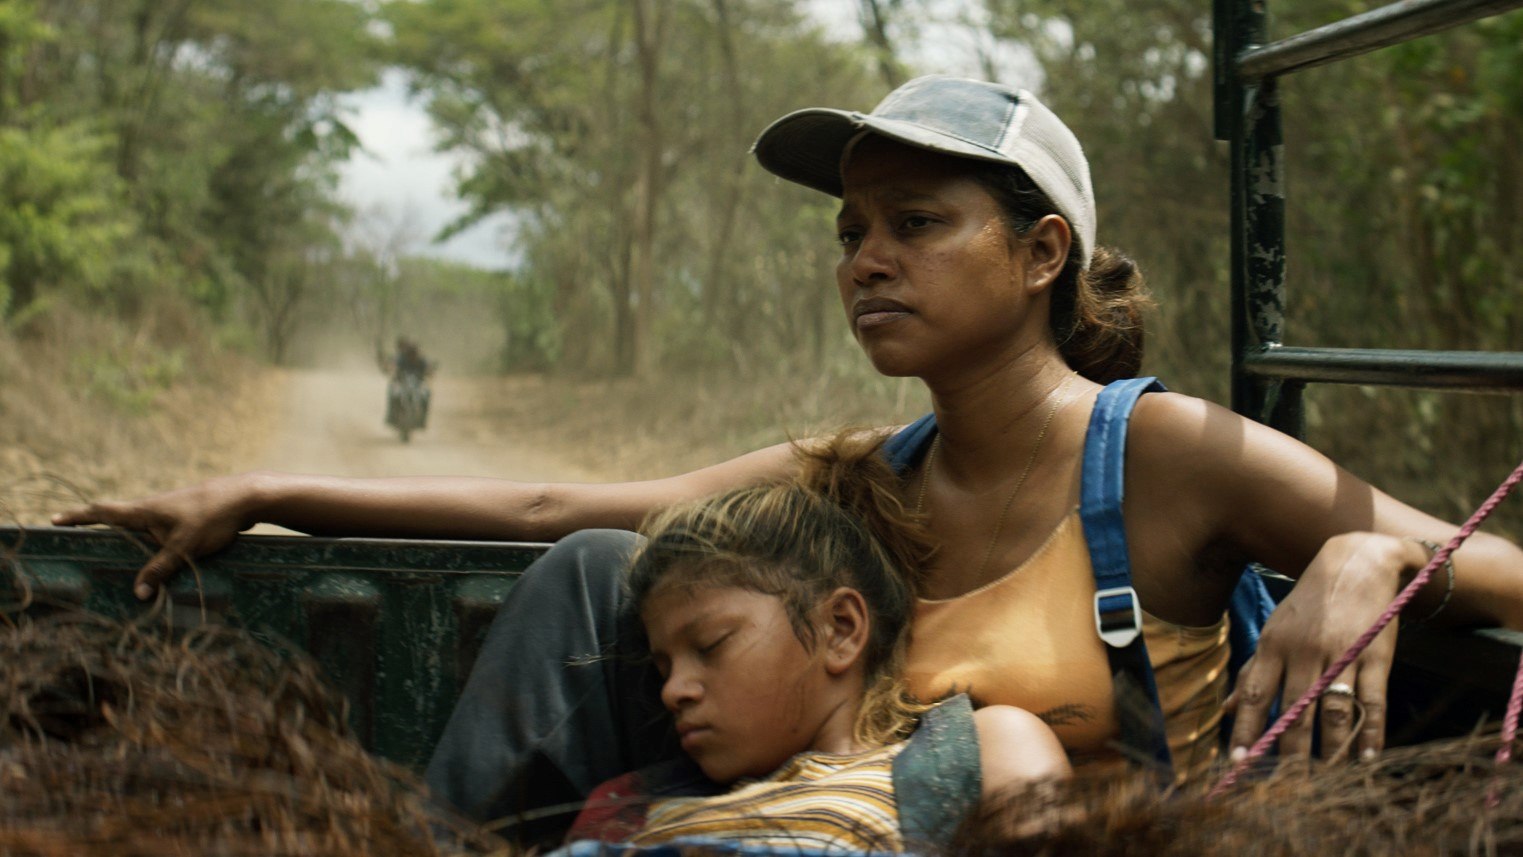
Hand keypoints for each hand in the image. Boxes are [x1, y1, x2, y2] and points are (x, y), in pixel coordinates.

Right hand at [51, 474, 258, 599]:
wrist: (246, 497)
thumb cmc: (211, 517)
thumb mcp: (183, 548)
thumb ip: (160, 569)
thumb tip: (138, 593)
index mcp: (143, 511)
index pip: (102, 512)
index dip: (78, 517)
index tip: (55, 520)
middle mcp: (153, 507)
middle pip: (118, 519)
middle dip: (98, 529)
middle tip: (78, 540)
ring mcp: (170, 510)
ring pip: (141, 526)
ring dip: (128, 538)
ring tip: (114, 558)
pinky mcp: (187, 515)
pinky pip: (160, 530)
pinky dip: (152, 542)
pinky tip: (157, 556)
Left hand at [1226, 532, 1425, 761]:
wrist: (1356, 562)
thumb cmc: (1309, 604)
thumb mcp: (1275, 630)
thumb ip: (1253, 671)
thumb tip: (1224, 709)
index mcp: (1273, 646)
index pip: (1254, 695)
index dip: (1245, 729)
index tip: (1239, 761)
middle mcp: (1304, 651)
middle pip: (1293, 709)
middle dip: (1288, 750)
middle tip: (1286, 784)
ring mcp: (1341, 653)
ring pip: (1332, 709)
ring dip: (1329, 747)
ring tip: (1325, 777)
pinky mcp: (1375, 654)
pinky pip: (1372, 700)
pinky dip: (1370, 731)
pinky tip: (1366, 757)